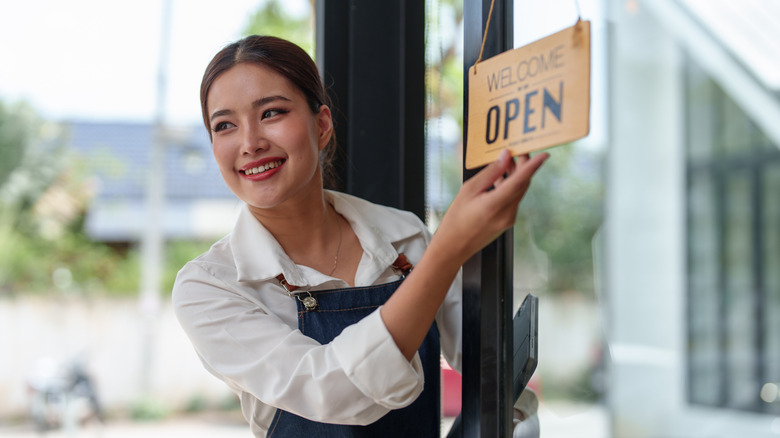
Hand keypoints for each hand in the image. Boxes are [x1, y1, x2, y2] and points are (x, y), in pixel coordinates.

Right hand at [432, 149, 547, 264]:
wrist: (453, 247)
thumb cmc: (456, 219)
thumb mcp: (469, 190)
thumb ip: (490, 172)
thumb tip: (504, 157)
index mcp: (496, 204)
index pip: (520, 181)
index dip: (533, 166)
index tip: (544, 154)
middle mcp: (507, 213)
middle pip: (522, 185)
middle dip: (523, 166)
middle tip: (518, 150)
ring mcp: (509, 220)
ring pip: (518, 192)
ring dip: (516, 176)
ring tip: (505, 162)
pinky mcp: (507, 222)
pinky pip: (513, 200)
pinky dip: (510, 187)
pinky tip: (499, 180)